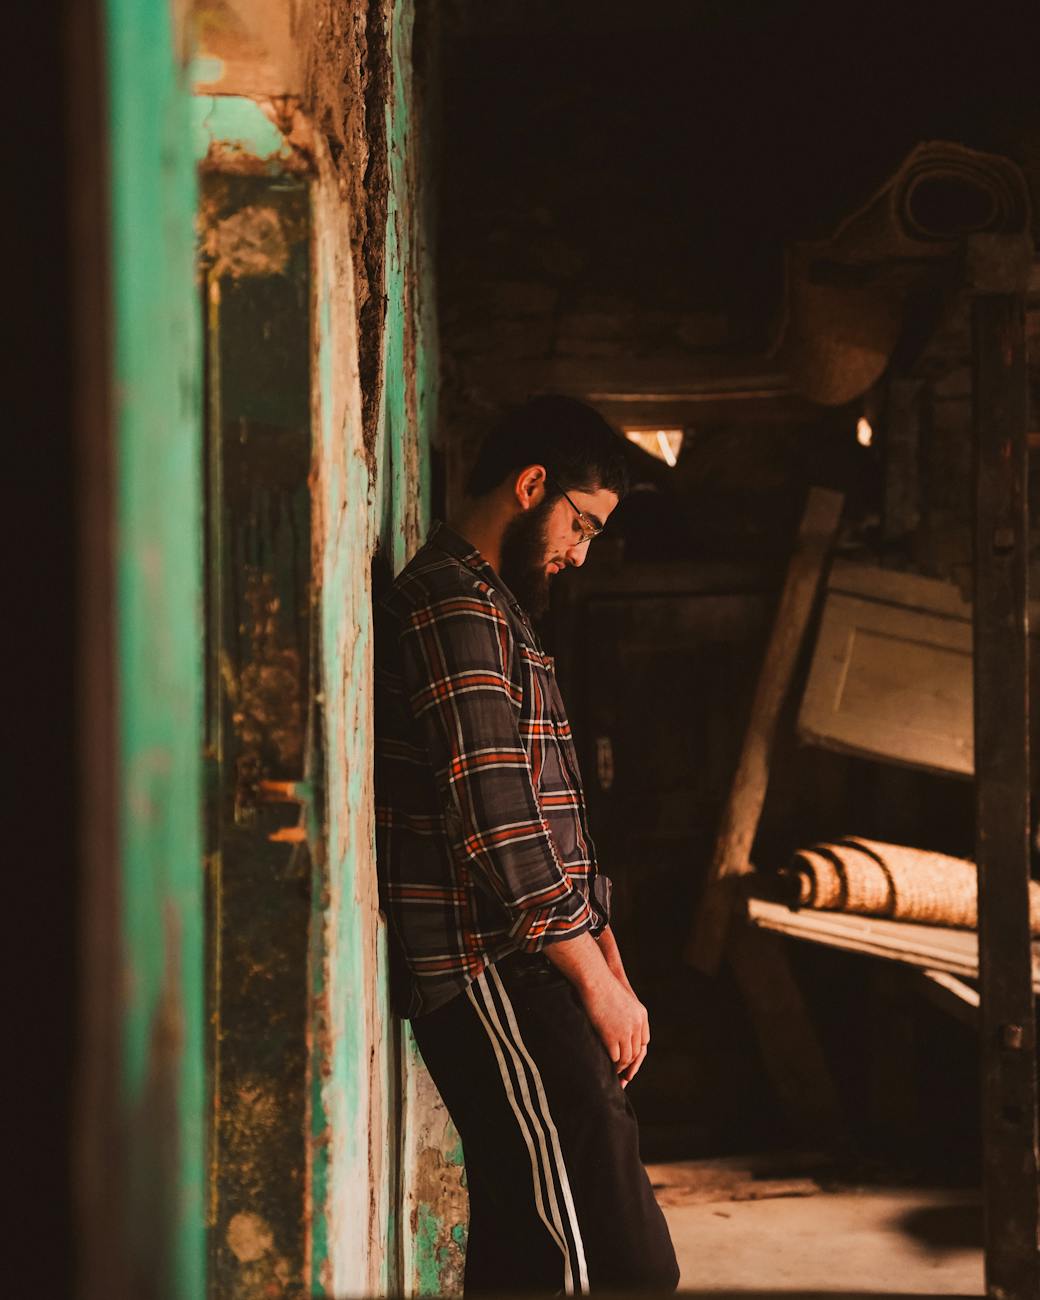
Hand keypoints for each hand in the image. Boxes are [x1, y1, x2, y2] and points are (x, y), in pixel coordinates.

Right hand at [581, 972, 649, 1088]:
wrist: (596, 979)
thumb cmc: (603, 985)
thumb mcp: (622, 999)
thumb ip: (625, 1013)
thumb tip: (618, 1025)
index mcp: (641, 1015)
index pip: (643, 1042)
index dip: (637, 1054)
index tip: (630, 1063)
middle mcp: (637, 1024)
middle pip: (636, 1052)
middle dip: (630, 1065)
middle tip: (623, 1077)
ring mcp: (626, 1030)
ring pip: (627, 1057)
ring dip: (621, 1066)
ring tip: (613, 1072)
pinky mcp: (612, 1035)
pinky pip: (615, 1056)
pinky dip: (612, 1063)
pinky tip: (607, 1065)